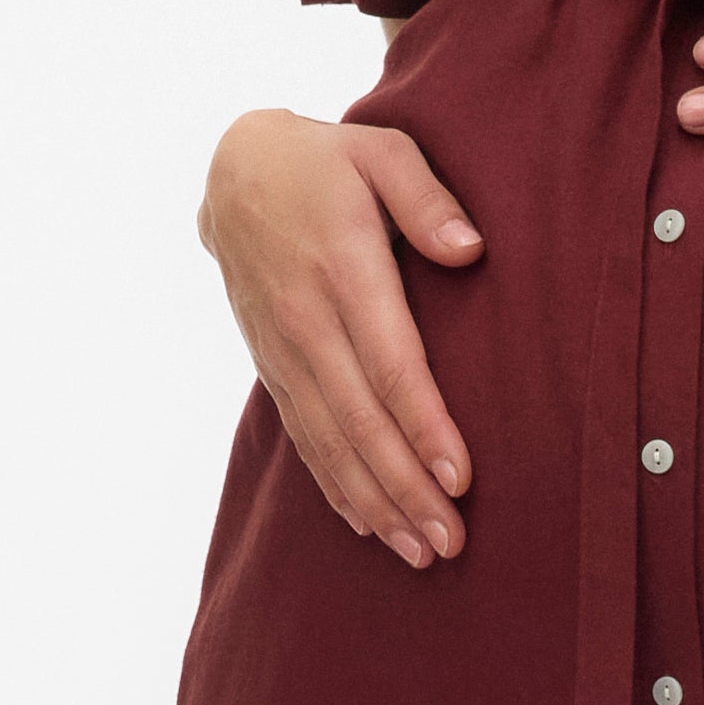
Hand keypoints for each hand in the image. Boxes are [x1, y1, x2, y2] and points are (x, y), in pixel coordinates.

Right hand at [197, 107, 480, 563]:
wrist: (234, 171)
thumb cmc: (326, 161)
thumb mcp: (382, 152)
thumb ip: (426, 199)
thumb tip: (469, 250)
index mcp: (341, 268)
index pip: (390, 365)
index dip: (424, 426)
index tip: (460, 478)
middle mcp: (306, 320)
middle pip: (361, 420)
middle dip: (406, 488)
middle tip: (449, 543)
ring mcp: (283, 349)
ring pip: (330, 440)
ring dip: (375, 502)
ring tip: (419, 552)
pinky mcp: (272, 364)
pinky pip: (304, 435)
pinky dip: (335, 485)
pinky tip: (369, 524)